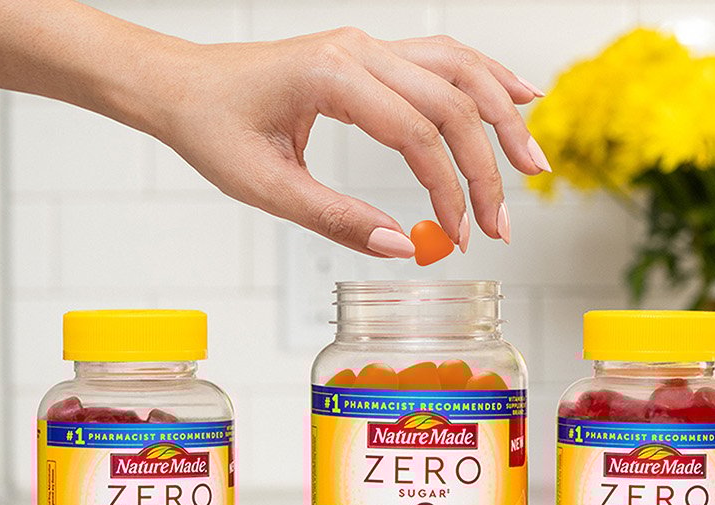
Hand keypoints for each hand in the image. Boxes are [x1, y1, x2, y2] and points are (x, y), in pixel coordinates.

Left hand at [101, 28, 547, 258]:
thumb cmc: (211, 128)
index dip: (447, 190)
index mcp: (331, 77)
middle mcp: (359, 50)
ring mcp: (368, 46)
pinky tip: (519, 100)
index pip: (417, 133)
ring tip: (534, 165)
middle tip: (501, 225)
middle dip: (486, 166)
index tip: (458, 238)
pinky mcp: (370, 53)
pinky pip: (442, 58)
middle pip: (452, 100)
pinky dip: (484, 79)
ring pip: (460, 69)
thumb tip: (399, 248)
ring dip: (502, 116)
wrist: (180, 86)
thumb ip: (333, 217)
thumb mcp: (263, 186)